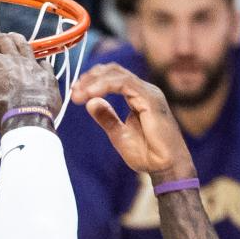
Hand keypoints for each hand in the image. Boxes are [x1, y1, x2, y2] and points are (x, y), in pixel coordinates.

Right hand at [0, 32, 61, 130]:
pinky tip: (37, 65)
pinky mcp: (47, 77)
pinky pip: (44, 63)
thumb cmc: (1, 112)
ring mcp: (33, 66)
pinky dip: (38, 62)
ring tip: (12, 41)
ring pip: (24, 44)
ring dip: (16, 40)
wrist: (30, 121)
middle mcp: (14, 59)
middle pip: (4, 39)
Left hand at [71, 63, 194, 181]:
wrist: (166, 167)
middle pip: (114, 71)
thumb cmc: (148, 154)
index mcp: (138, 96)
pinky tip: (92, 94)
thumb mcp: (119, 134)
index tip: (75, 92)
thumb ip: (107, 117)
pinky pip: (125, 84)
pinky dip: (106, 86)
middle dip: (90, 78)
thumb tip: (90, 102)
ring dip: (95, 81)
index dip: (92, 80)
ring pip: (118, 74)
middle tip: (74, 90)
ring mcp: (148, 93)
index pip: (113, 77)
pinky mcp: (151, 99)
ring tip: (79, 93)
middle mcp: (144, 91)